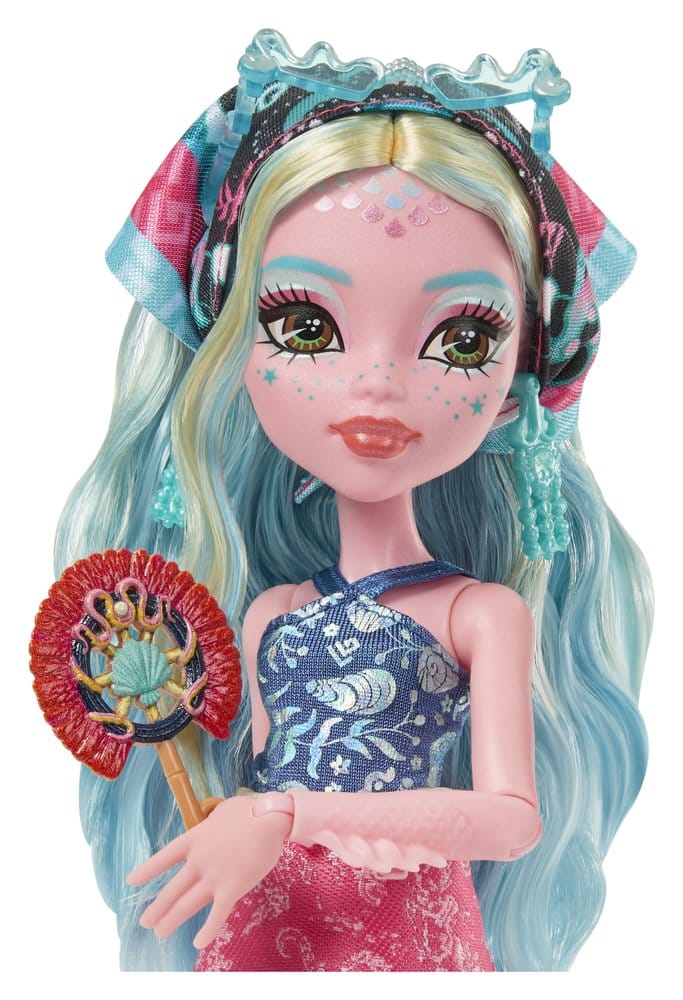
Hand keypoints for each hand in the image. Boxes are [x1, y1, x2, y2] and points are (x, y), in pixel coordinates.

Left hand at [126, 794, 291, 947]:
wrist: (270, 818)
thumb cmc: (250, 810)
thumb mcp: (223, 812)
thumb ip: (214, 822)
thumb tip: (215, 822)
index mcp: (195, 839)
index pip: (165, 857)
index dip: (147, 871)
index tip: (131, 881)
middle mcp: (199, 860)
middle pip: (173, 889)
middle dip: (157, 908)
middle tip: (145, 921)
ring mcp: (214, 876)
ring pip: (187, 905)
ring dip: (171, 920)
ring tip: (159, 933)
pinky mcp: (232, 889)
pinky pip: (217, 915)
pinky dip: (207, 931)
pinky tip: (198, 943)